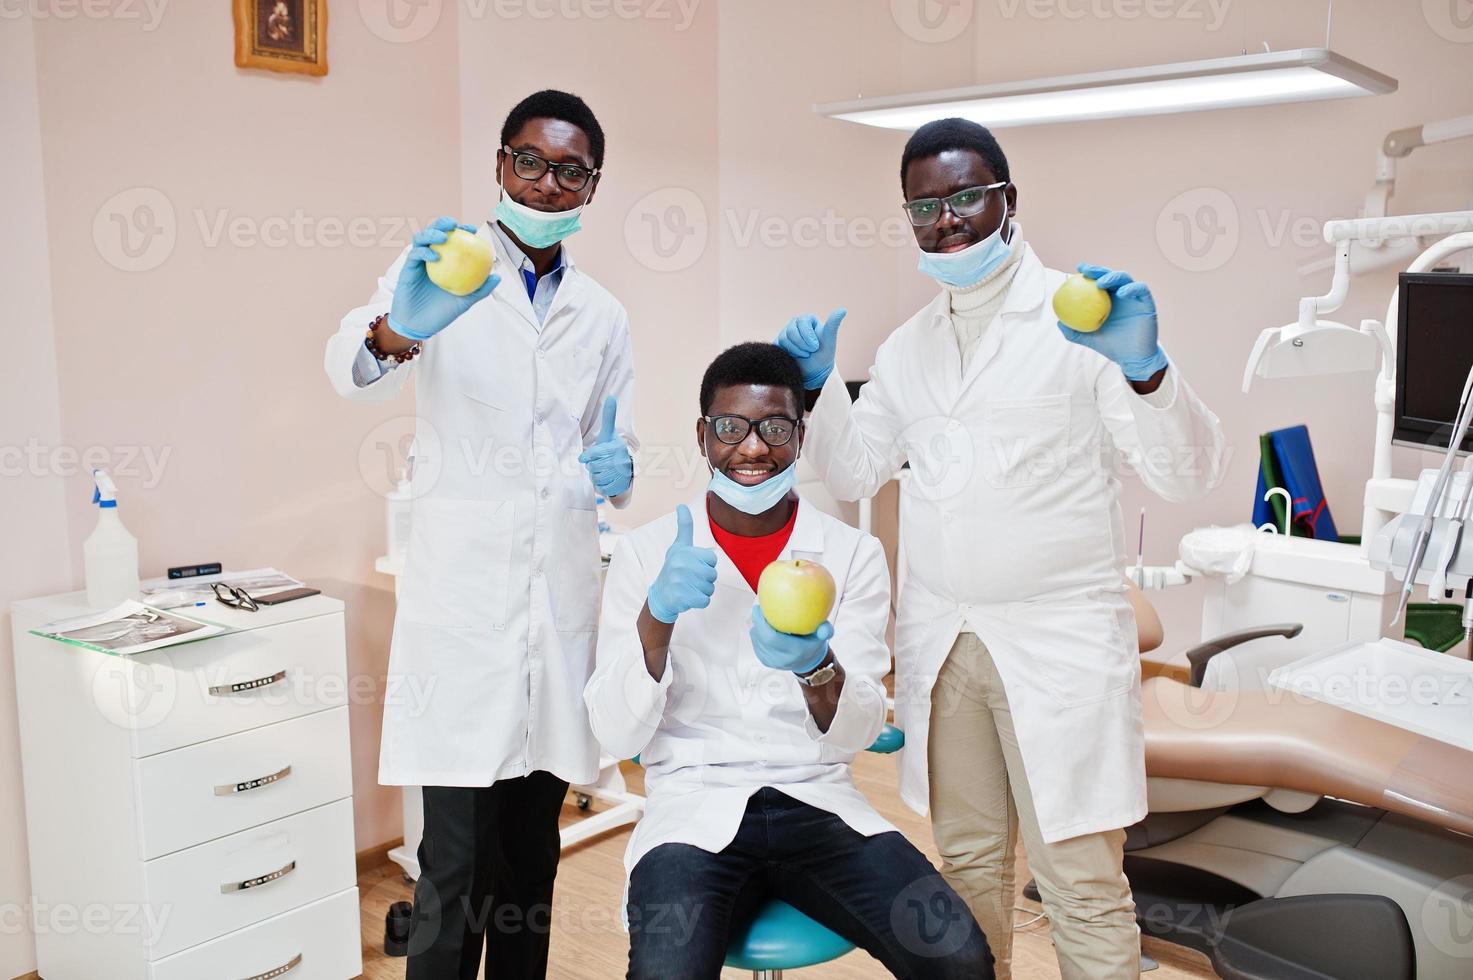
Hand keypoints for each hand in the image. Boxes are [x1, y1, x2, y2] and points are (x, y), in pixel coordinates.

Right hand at [387, 216, 499, 341]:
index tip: (473, 229)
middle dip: (443, 223)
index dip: (462, 231)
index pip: (453, 241)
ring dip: (431, 233)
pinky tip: (435, 256)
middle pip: (434, 232)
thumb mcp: (465, 302)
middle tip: (454, 224)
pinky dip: (424, 252)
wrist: (420, 325)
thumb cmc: (442, 313)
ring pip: (421, 239)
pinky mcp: (407, 269)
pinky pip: (414, 255)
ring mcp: (418, 262)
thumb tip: (497, 277)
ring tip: (443, 237)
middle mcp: (430, 258)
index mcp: (445, 262)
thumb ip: (480, 290)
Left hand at [578, 396, 632, 496]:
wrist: (624, 471)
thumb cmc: (612, 450)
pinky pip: (601, 487)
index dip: (587, 457)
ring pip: (596, 477)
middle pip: (594, 466)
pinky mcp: (620, 486)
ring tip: (602, 470)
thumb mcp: (609, 434)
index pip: (593, 455)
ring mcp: (622, 474)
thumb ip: (608, 417)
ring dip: (596, 475)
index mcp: (617, 447)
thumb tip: (611, 397)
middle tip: (598, 463)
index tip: (586, 457)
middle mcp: (621, 460)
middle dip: (593, 466)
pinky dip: (600, 484)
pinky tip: (606, 479)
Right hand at [646, 505, 717, 623]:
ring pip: (710, 588)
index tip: (694, 566)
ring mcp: (680, 581)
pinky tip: (689, 597)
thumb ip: (684, 526)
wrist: (661, 595)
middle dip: (705, 579)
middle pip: (712, 574)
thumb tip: (681, 505)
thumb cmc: (673, 568)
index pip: (712, 559)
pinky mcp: (681, 597)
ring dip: (703, 590)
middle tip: (691, 579)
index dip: (706, 565)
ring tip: (689, 588)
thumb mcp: (678, 546)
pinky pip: (705, 600)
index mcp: (683, 551)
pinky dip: (700, 601)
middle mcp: (680, 564)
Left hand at [749, 606, 832, 673]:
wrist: (808, 662)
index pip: (772, 638)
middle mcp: (782, 659)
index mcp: (794, 652)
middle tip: (757, 609)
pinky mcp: (766, 661)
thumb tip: (825, 627)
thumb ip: (825, 630)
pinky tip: (760, 626)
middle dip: (757, 622)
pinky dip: (757, 634)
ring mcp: (772, 662)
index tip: (760, 609)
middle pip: (762, 639)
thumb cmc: (813, 644)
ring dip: (757, 627)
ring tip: (760, 616)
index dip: (762, 623)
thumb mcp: (822, 637)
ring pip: (757, 642)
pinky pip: (757, 645)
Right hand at [775, 308, 845, 389]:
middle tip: (811, 351)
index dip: (808, 336)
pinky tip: (795, 357)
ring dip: (797, 351)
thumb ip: (833, 324)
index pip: (802, 322)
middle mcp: (794, 324)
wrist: (814, 371)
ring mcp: (785, 334)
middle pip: (791, 331)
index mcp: (807, 320)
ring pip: (784, 339)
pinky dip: (789, 353)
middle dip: (803, 345)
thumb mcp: (829, 338)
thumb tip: (843, 310)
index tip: (816, 346)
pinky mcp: (779, 344)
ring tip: (804, 354)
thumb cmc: (823, 354)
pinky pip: (779, 346)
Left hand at [1056, 264, 1168, 381]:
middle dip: (1098, 270)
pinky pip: (1141, 290)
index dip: (1089, 272)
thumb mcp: (1088, 338)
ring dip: (1113, 277)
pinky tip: (1121, 293)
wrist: (1132, 358)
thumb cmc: (1111, 346)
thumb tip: (1059, 322)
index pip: (1098, 280)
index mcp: (1107, 299)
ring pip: (1125, 279)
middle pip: (1110, 275)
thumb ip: (1074, 331)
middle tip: (1087, 271)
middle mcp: (1120, 295)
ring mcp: (1134, 297)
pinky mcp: (1147, 303)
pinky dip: (1132, 288)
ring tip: (1101, 283)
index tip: (1079, 269)